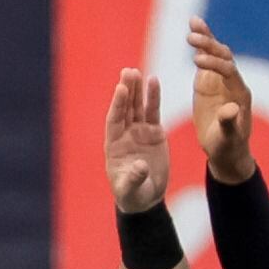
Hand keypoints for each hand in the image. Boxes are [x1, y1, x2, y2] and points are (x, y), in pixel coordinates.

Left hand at [104, 67, 168, 213]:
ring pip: (137, 106)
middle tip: (128, 72)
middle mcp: (125, 134)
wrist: (146, 197)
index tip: (120, 88)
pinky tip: (154, 81)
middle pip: (125, 108)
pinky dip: (153, 97)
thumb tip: (140, 166)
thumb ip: (134, 179)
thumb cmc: (133, 195)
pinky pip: (153, 111)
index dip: (117, 104)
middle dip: (127, 90)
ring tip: (138, 72)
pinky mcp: (154, 132)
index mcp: (114, 144)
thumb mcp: (131, 190)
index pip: (114, 119)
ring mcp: (139, 131)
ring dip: (137, 89)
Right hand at [187, 18, 256, 183]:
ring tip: (193, 23)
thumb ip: (229, 123)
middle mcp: (232, 82)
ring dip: (206, 38)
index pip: (229, 71)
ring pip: (216, 52)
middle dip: (210, 46)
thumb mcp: (228, 138)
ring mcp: (221, 79)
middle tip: (192, 37)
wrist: (226, 149)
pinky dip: (201, 44)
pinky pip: (206, 58)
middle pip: (224, 56)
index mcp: (240, 93)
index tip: (197, 61)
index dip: (215, 64)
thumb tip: (230, 108)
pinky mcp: (209, 80)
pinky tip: (192, 29)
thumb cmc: (228, 146)